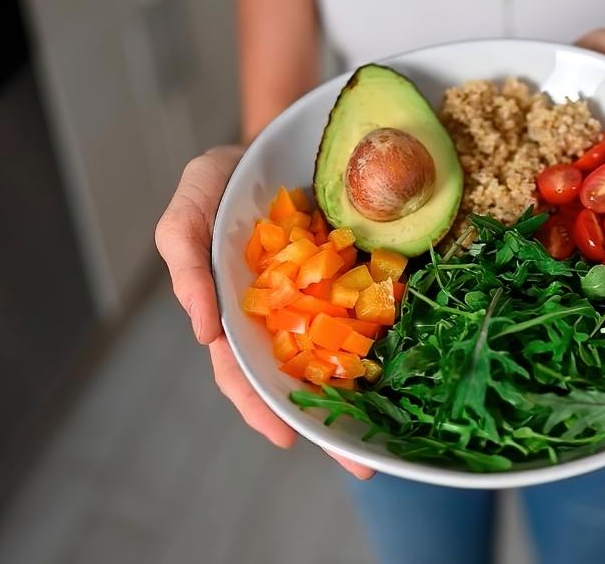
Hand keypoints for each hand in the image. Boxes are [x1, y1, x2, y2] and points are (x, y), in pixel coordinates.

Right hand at [154, 145, 373, 479]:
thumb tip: (202, 332)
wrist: (281, 140)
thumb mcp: (190, 209)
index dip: (260, 407)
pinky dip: (392, 345)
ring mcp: (324, 301)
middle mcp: (283, 317)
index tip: (286, 436)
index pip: (244, 371)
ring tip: (398, 434)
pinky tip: (418, 372)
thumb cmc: (224, 181)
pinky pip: (375, 317)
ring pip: (342, 357)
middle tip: (361, 463)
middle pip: (300, 379)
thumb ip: (185, 264)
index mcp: (239, 313)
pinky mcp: (360, 280)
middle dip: (327, 423)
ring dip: (366, 397)